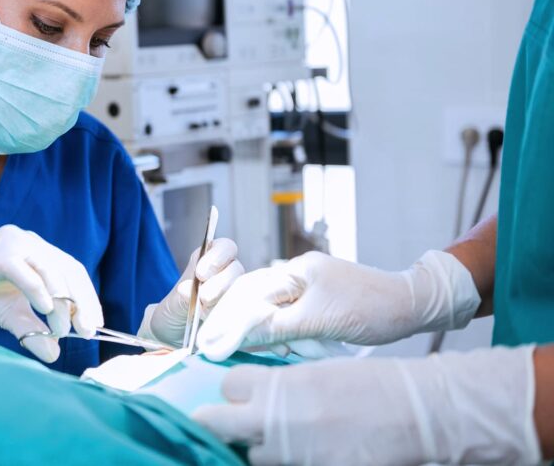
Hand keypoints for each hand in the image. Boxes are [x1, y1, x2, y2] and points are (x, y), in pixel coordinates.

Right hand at [0, 225, 102, 362]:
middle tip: (85, 331)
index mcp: (35, 250)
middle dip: (80, 302)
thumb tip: (55, 355)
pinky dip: (38, 290)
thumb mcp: (10, 316)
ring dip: (61, 302)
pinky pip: (24, 271)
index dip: (87, 298)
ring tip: (61, 329)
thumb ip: (33, 330)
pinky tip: (45, 311)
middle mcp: (27, 240)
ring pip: (50, 268)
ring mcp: (11, 242)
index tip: (94, 326)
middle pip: (67, 269)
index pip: (72, 270)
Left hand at [140, 238, 244, 345]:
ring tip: (207, 310)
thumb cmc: (175, 309)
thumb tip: (186, 289)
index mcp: (211, 261)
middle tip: (204, 297)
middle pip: (236, 269)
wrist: (174, 333)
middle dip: (220, 282)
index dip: (217, 256)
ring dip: (225, 299)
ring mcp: (236, 294)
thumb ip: (183, 293)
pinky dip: (230, 315)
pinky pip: (243, 311)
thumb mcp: (174, 300)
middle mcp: (228, 275)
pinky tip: (217, 322)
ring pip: (242, 289)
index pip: (225, 248)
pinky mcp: (241, 315)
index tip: (201, 273)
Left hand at [191, 345, 539, 465]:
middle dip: (216, 423)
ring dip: (260, 450)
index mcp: (278, 385)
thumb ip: (279, 386)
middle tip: (220, 426)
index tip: (238, 397)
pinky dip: (290, 464)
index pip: (227, 387)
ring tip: (284, 441)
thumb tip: (252, 397)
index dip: (232, 393)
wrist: (415, 411)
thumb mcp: (316, 373)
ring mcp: (294, 452)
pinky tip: (307, 455)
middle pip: (217, 423)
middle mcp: (277, 419)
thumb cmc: (370, 385)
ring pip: (254, 456)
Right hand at [196, 250, 480, 360]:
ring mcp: (310, 287)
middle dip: (246, 327)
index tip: (210, 341)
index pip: (247, 293)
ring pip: (273, 312)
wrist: (414, 305)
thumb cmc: (370, 309)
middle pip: (256, 302)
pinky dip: (287, 334)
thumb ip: (275, 327)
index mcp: (295, 272)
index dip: (227, 318)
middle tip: (231, 349)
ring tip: (271, 351)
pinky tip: (290, 348)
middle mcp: (298, 275)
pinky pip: (291, 318)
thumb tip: (238, 335)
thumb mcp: (318, 322)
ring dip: (270, 334)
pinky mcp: (321, 301)